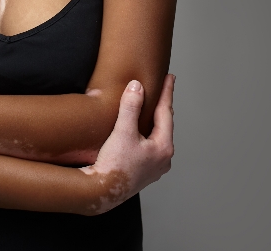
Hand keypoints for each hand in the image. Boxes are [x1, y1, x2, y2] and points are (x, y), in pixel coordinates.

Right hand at [81, 75, 174, 213]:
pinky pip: (149, 147)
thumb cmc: (113, 166)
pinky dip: (146, 134)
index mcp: (163, 147)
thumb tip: (137, 86)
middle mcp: (163, 159)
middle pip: (164, 125)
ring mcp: (154, 167)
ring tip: (151, 107)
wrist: (100, 192)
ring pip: (156, 137)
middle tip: (162, 89)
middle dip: (161, 106)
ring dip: (153, 121)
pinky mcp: (144, 172)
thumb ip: (131, 107)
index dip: (167, 92)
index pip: (166, 112)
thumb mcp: (123, 131)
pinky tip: (139, 132)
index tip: (170, 77)